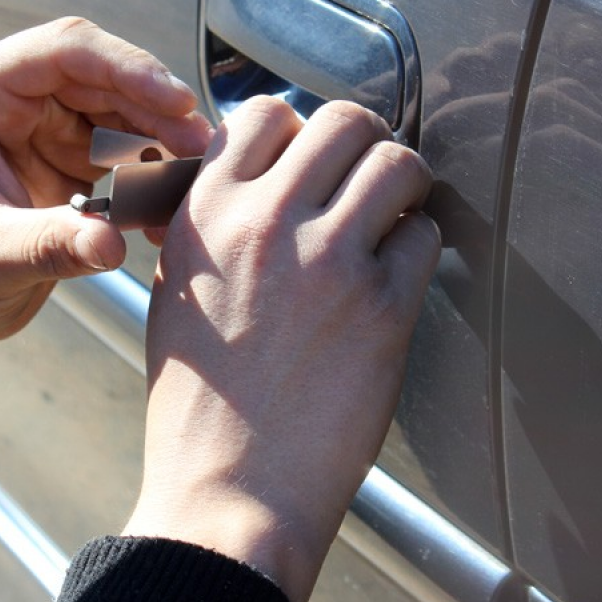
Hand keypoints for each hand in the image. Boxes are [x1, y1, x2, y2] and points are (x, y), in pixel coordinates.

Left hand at [0, 17, 210, 428]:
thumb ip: (51, 245)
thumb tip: (112, 244)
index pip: (62, 52)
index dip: (127, 68)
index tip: (178, 103)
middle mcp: (11, 96)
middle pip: (103, 75)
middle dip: (157, 107)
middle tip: (202, 146)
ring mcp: (43, 124)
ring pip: (123, 108)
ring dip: (163, 139)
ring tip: (195, 176)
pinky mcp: (68, 156)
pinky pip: (126, 149)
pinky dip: (154, 173)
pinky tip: (170, 206)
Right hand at [125, 97, 439, 601]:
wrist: (230, 488)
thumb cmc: (199, 404)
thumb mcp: (178, 295)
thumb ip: (215, 230)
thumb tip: (258, 191)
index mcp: (207, 215)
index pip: (266, 114)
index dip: (299, 129)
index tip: (312, 158)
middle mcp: (266, 221)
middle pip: (344, 122)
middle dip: (364, 142)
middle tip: (368, 176)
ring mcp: (328, 259)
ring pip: (397, 163)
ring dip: (405, 183)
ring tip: (396, 213)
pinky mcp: (383, 305)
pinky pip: (424, 236)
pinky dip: (418, 246)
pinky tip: (398, 275)